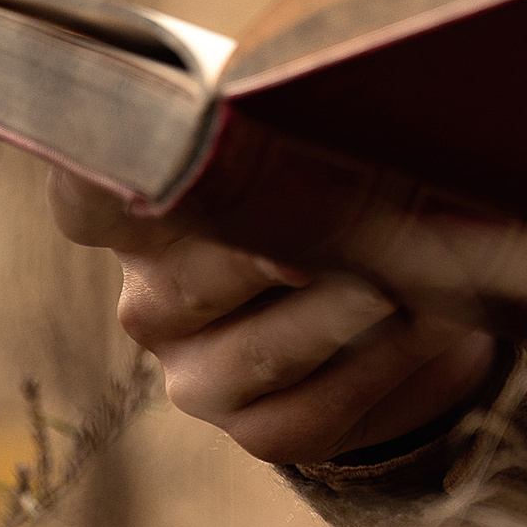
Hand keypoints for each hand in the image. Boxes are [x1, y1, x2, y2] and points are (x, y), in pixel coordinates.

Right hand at [47, 172, 518, 466]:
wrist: (399, 299)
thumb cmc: (338, 189)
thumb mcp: (312, 147)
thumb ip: (297, 126)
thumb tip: (330, 96)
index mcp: (145, 218)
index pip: (89, 204)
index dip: (105, 184)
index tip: (168, 149)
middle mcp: (154, 303)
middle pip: (187, 284)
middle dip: (274, 247)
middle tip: (347, 212)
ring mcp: (198, 376)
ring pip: (259, 353)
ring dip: (342, 311)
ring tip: (410, 274)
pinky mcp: (262, 430)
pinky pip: (318, 405)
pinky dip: (387, 362)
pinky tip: (436, 319)